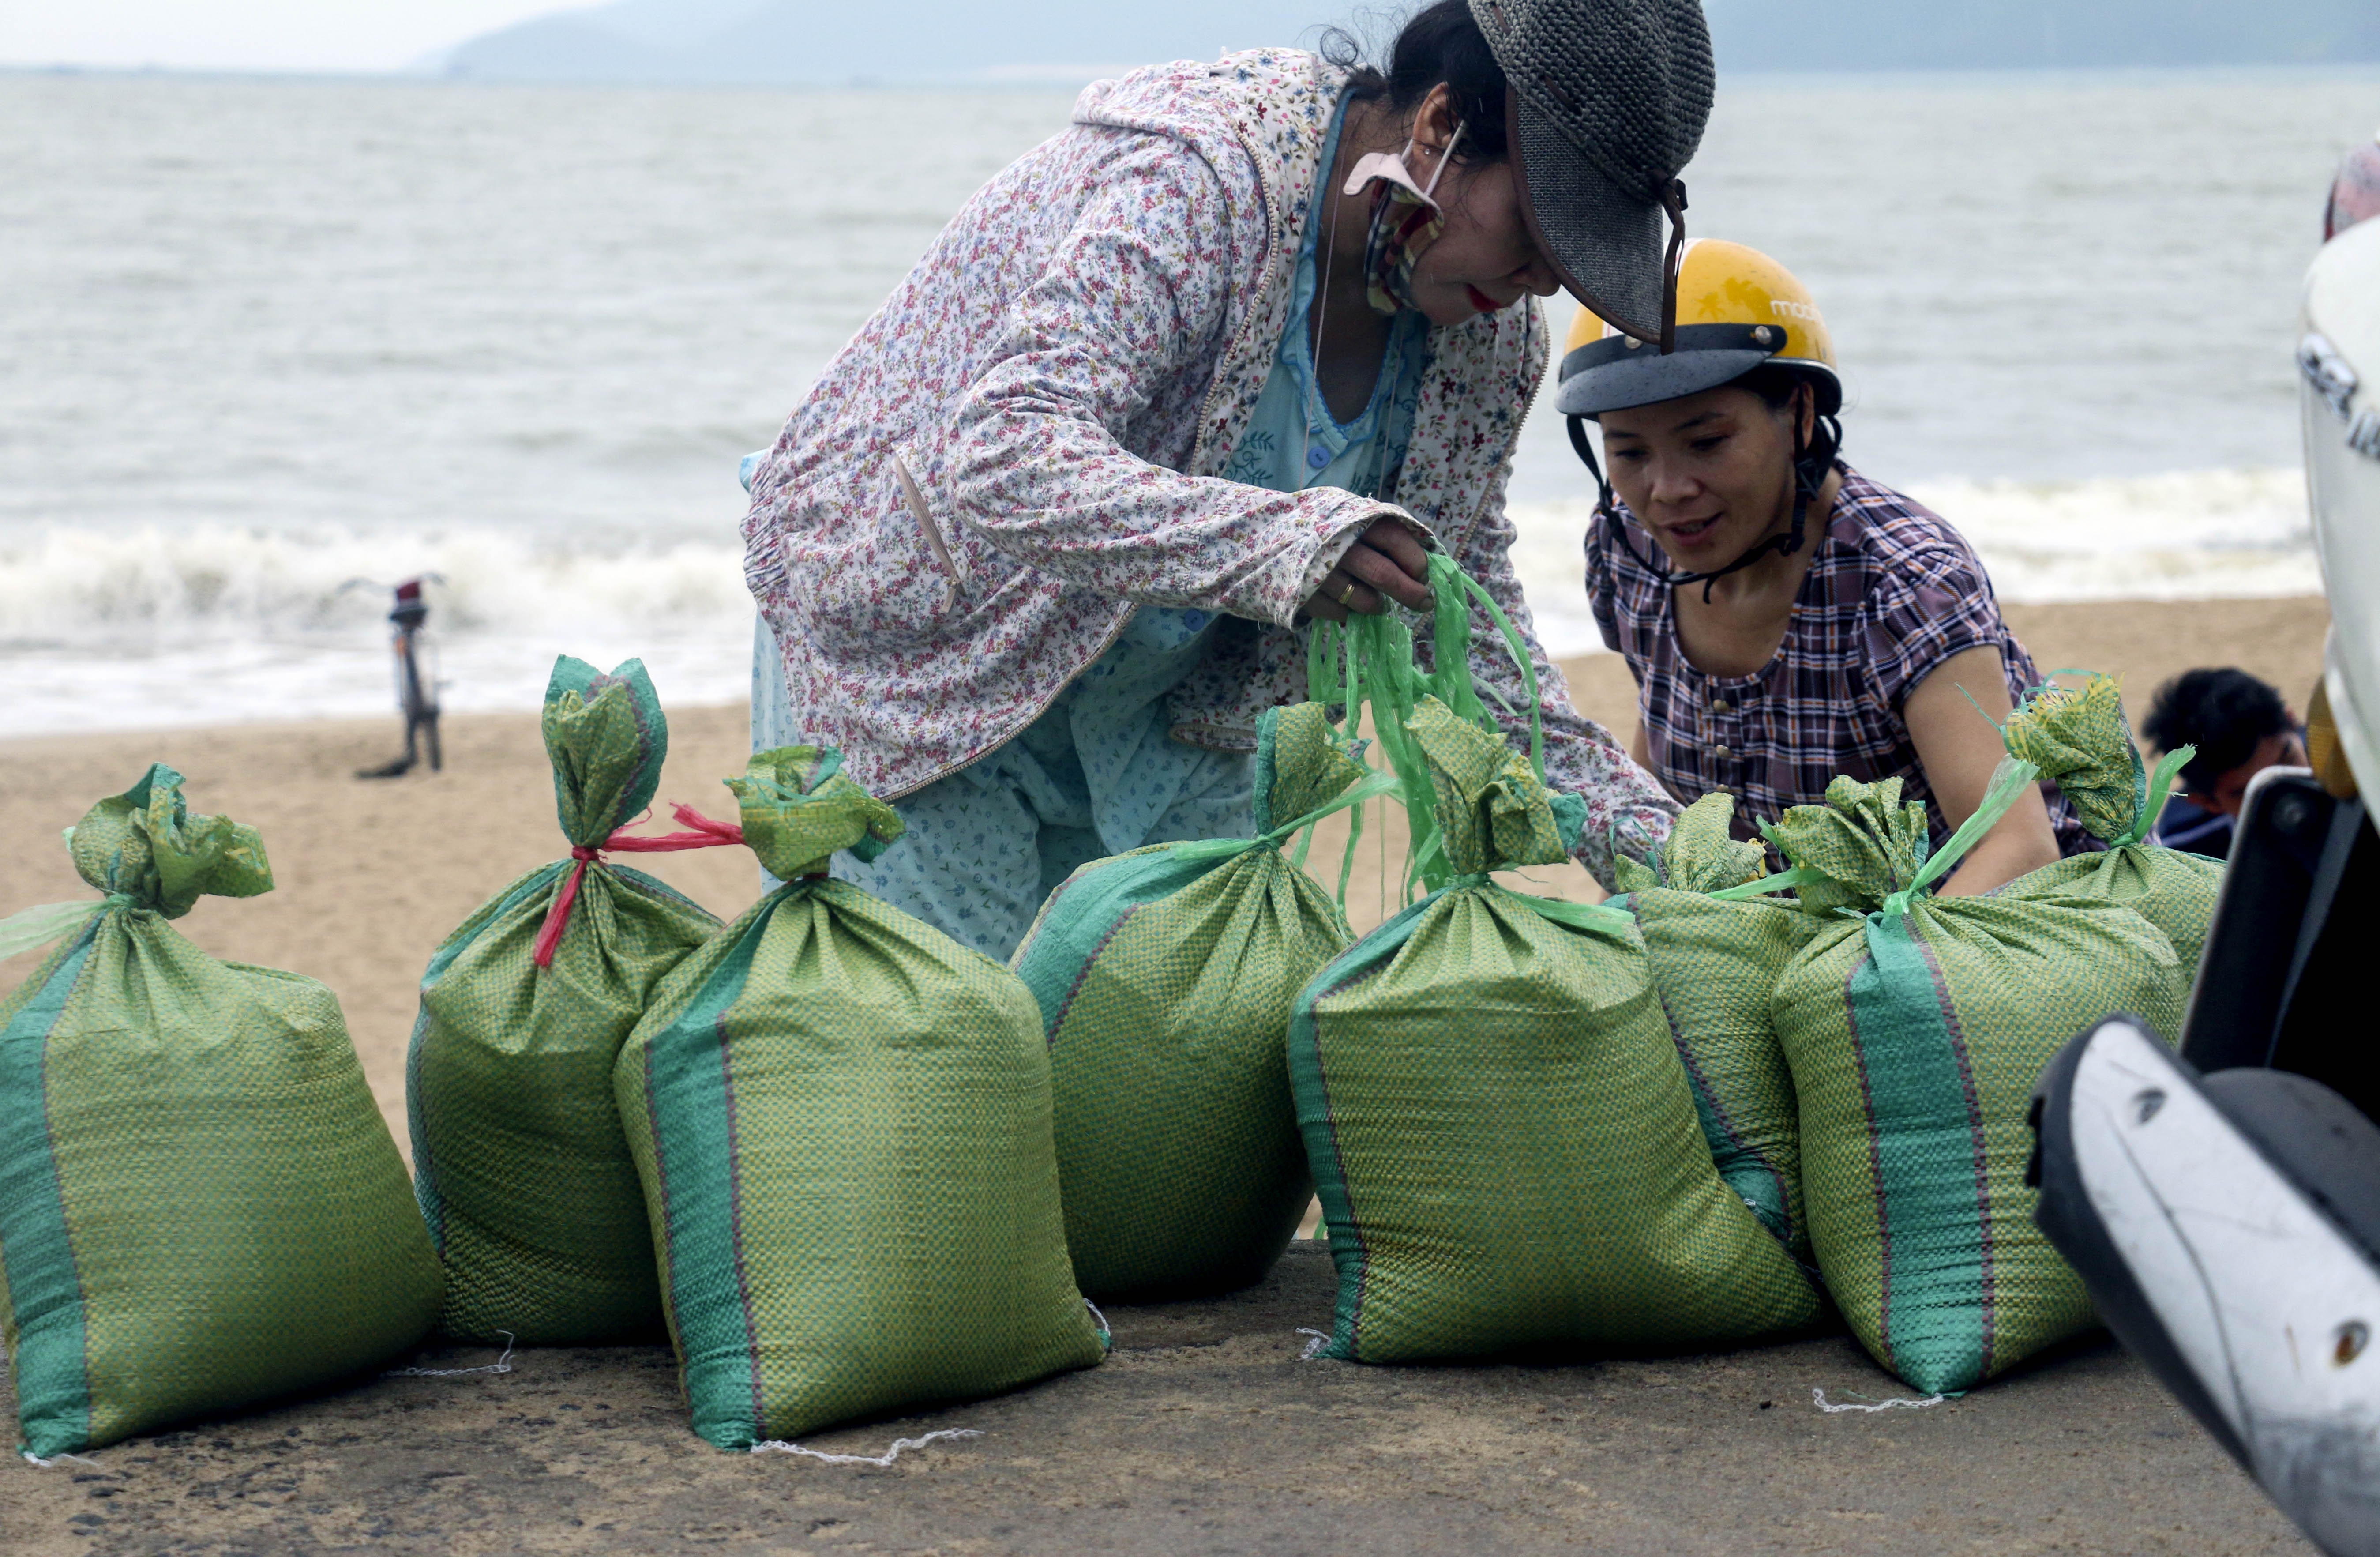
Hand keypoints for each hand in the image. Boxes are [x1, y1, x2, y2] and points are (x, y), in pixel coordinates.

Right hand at [1302, 518, 1432, 622]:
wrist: (1263, 535)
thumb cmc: (1321, 529)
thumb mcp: (1349, 516)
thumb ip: (1381, 531)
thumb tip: (1424, 560)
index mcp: (1352, 520)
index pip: (1395, 541)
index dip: (1415, 562)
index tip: (1423, 576)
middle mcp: (1336, 545)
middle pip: (1383, 575)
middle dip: (1410, 593)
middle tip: (1423, 603)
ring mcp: (1318, 572)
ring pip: (1364, 601)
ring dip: (1377, 605)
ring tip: (1375, 601)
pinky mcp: (1303, 596)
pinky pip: (1341, 614)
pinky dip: (1349, 612)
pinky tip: (1344, 601)